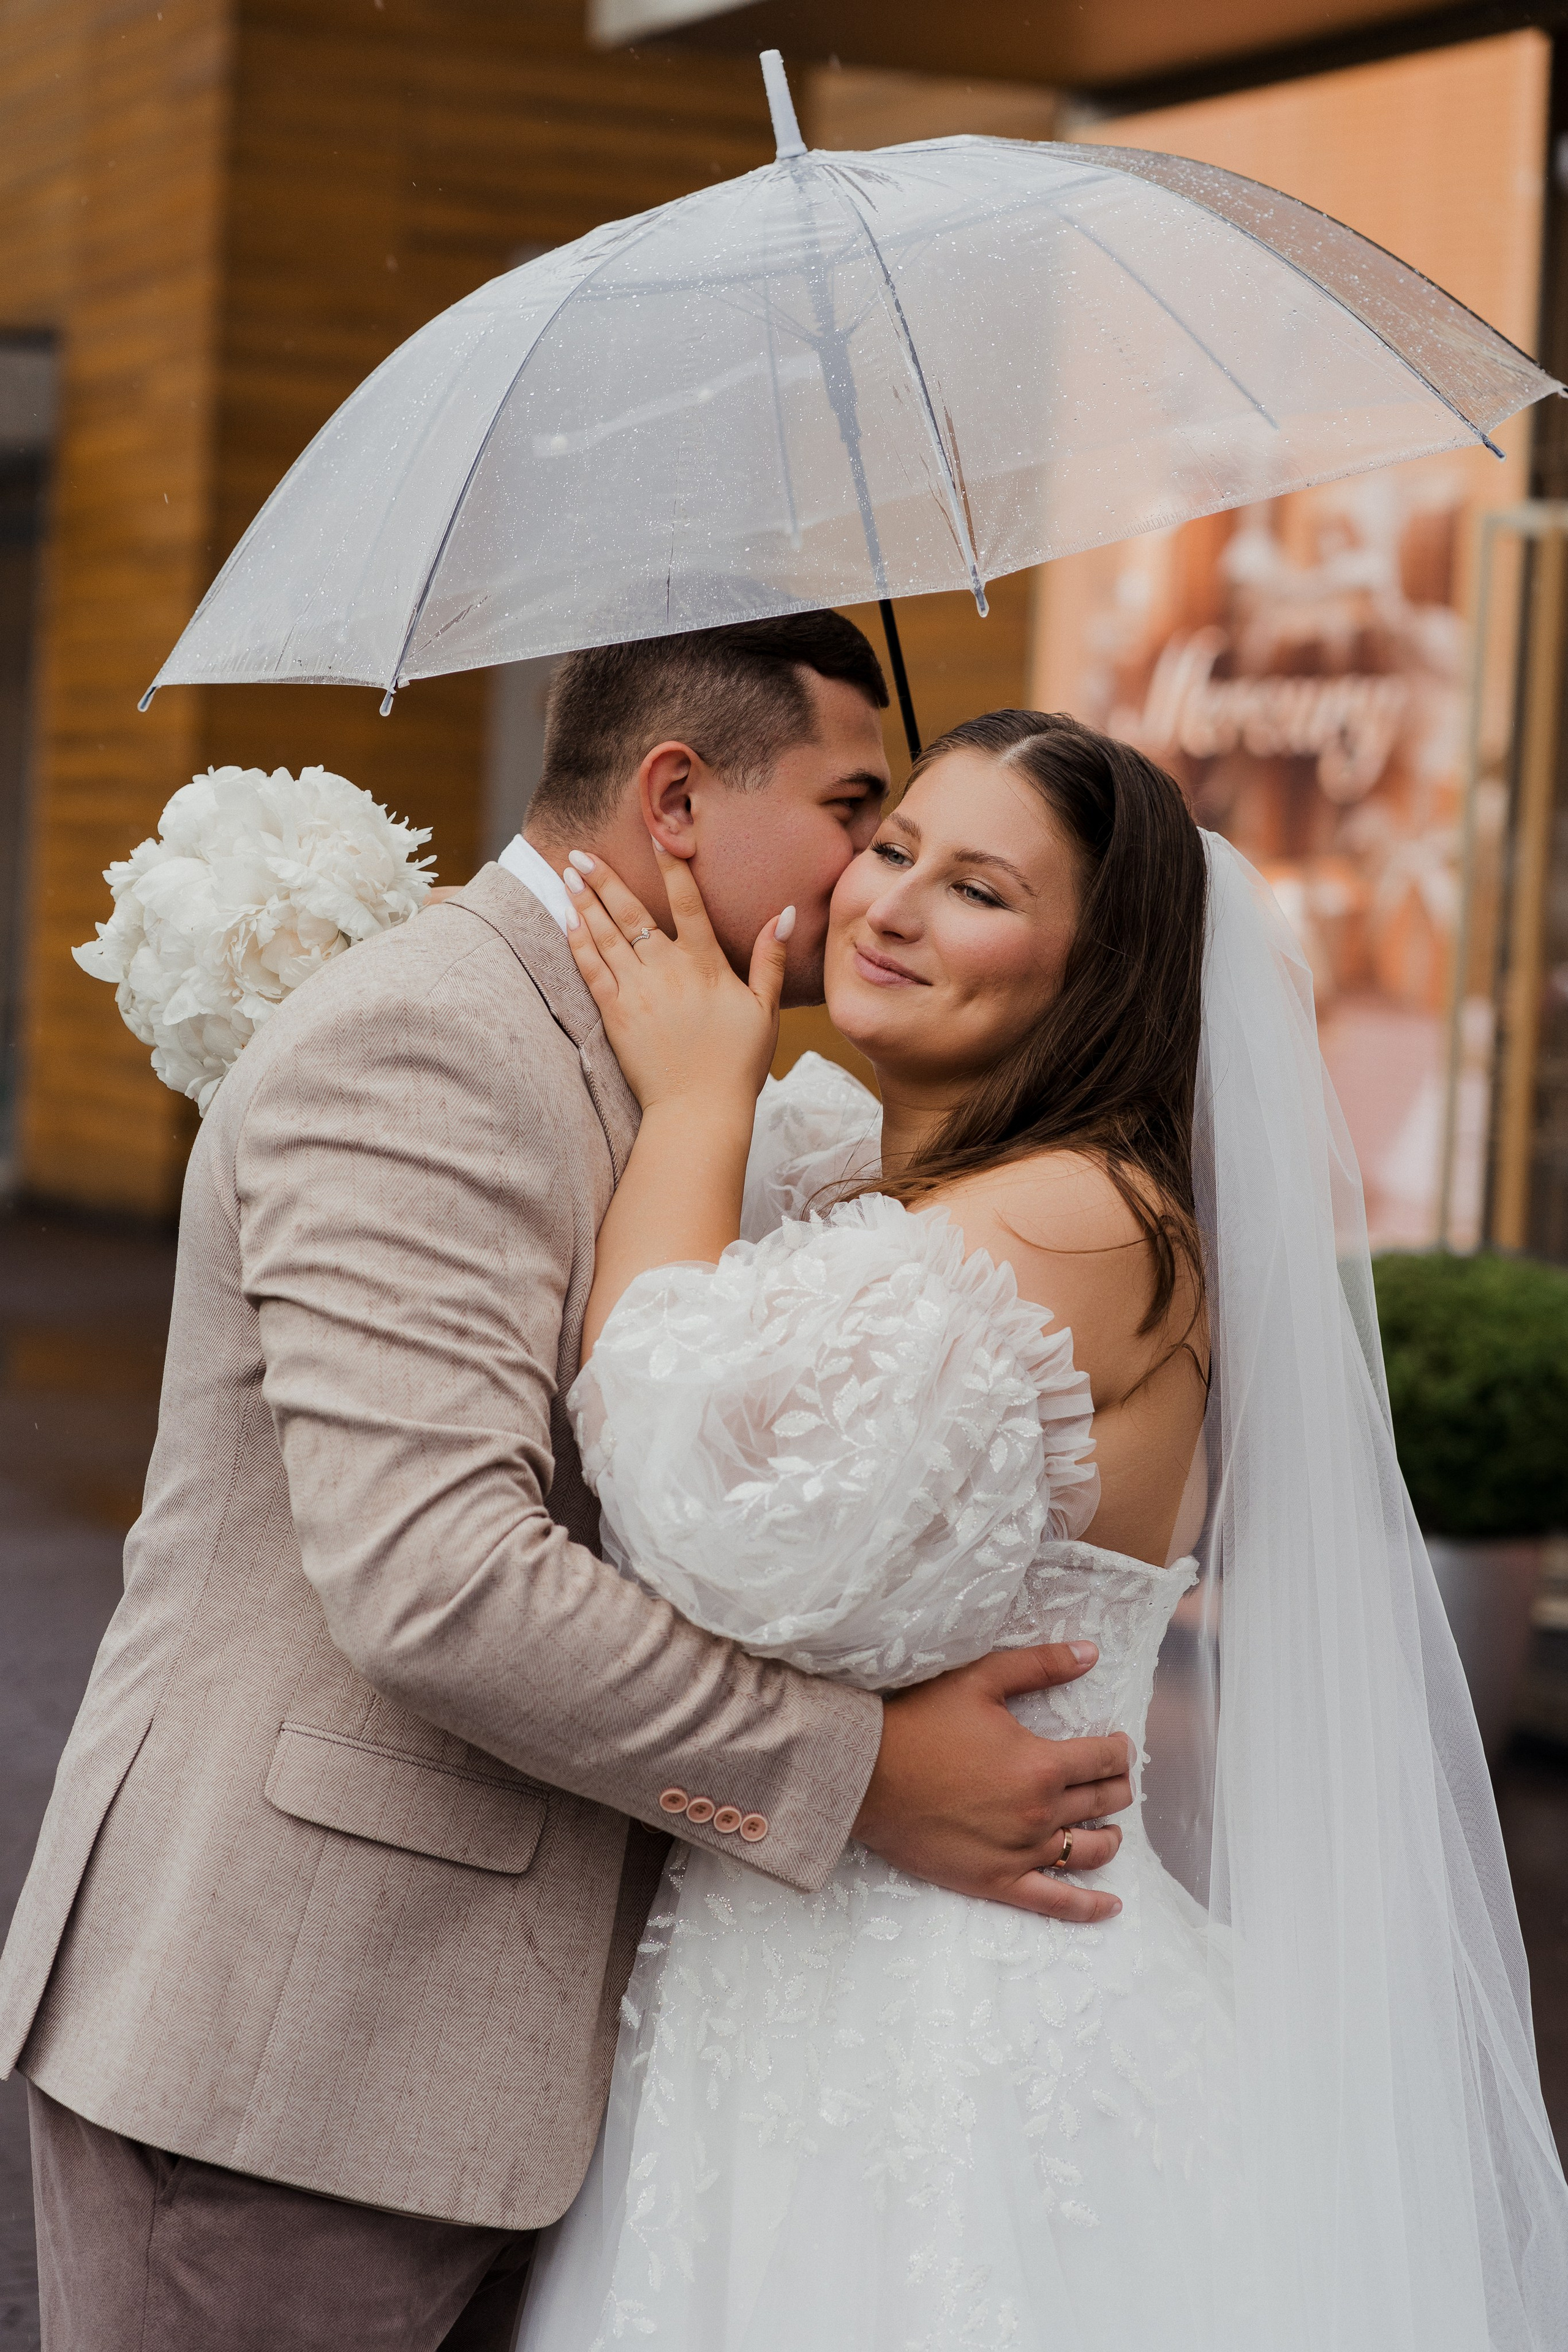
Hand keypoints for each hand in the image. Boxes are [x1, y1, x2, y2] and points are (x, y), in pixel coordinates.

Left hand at [562, 846, 790, 1112]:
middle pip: (632, 912)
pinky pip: (591, 969)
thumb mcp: (765, 1010)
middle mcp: (668, 970)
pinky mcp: (615, 1014)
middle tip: (581, 851)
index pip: (687, 902)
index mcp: (706, 965)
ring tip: (567, 874)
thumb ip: (770, 959)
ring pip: (605, 935)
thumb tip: (783, 914)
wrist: (699, 1110)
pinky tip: (566, 919)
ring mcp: (637, 991)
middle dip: (604, 878)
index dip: (670, 866)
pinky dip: (577, 941)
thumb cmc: (737, 1064)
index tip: (657, 834)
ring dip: (584, 901)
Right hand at [852, 1643, 1133, 1922]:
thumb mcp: (980, 1679)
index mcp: (1043, 1764)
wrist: (865, 1775)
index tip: (1115, 1744)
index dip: (1117, 1750)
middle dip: (1115, 1787)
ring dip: (1109, 1836)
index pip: (1105, 1759)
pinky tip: (1112, 1905)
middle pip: (1103, 1803)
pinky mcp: (995, 1881)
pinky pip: (1055, 1903)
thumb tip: (1090, 1653)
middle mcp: (1040, 1813)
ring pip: (1089, 1851)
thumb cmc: (919, 1722)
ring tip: (1109, 1828)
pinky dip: (1089, 1907)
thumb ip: (1039, 1665)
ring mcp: (1020, 1853)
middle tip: (1111, 1778)